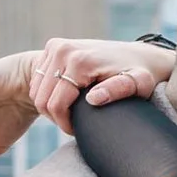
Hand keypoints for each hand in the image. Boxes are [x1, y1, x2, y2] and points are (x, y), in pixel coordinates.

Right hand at [29, 34, 176, 131]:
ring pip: (37, 91)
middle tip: (75, 122)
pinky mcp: (52, 47)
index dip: (64, 123)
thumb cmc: (140, 74)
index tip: (79, 129)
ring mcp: (56, 46)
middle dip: (56, 116)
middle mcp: (63, 50)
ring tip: (73, 110)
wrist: (139, 54)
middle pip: (42, 98)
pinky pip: (38, 80)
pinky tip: (67, 96)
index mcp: (79, 61)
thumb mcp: (137, 85)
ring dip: (51, 105)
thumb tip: (93, 99)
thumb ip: (118, 90)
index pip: (55, 104)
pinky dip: (48, 93)